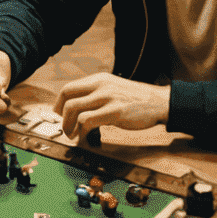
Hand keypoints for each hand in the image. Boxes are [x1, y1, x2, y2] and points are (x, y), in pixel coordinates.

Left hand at [55, 73, 169, 139]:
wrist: (158, 102)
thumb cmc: (135, 99)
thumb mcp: (112, 89)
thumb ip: (96, 94)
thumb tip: (78, 108)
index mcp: (98, 79)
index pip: (69, 88)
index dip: (59, 103)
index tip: (58, 115)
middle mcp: (99, 85)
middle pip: (67, 96)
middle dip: (60, 114)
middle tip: (63, 127)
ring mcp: (107, 98)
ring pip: (74, 109)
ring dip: (69, 125)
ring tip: (72, 135)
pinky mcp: (115, 112)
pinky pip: (88, 121)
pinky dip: (82, 132)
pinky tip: (85, 138)